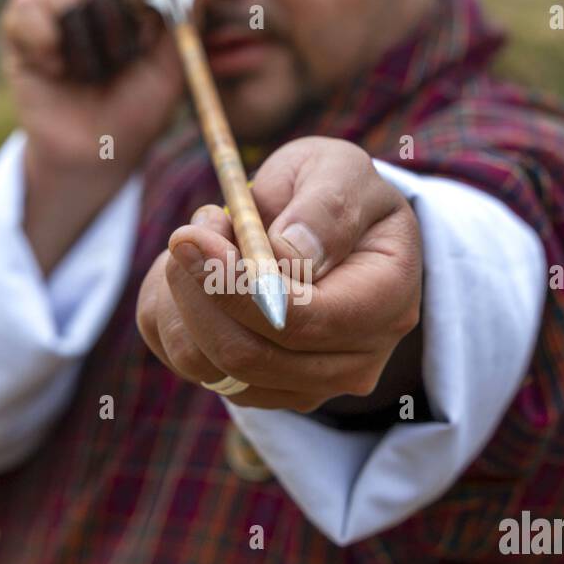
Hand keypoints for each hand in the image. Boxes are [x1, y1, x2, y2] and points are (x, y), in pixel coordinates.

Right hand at [0, 0, 185, 270]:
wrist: (93, 155)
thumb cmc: (136, 113)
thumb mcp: (170, 73)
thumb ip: (184, 24)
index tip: (148, 23)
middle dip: (111, 17)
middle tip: (120, 59)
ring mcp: (55, 8)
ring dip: (80, 36)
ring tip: (88, 73)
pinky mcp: (20, 28)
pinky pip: (25, 5)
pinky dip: (42, 40)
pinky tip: (55, 70)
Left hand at [136, 137, 421, 412]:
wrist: (327, 227)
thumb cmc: (334, 192)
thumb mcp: (340, 170)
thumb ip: (325, 206)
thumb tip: (292, 253)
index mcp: (386, 303)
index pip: (300, 321)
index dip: (235, 286)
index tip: (190, 237)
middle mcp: (354, 362)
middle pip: (247, 354)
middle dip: (199, 291)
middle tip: (189, 232)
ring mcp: (308, 387)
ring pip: (207, 366)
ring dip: (183, 300)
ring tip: (203, 244)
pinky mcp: (262, 392)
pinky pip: (189, 364)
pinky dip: (176, 316)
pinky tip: (199, 277)